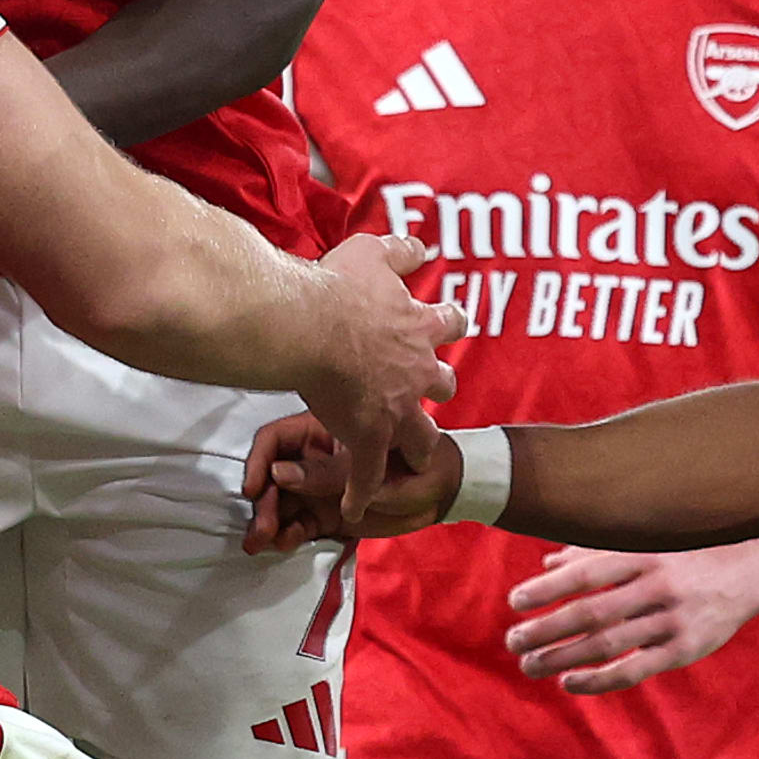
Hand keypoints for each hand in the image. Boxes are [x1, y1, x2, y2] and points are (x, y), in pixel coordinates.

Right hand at [242, 406, 462, 549]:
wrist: (446, 496)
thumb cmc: (419, 466)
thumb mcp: (375, 469)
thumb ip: (329, 473)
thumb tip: (278, 474)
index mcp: (325, 432)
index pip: (279, 441)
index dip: (260, 463)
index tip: (252, 488)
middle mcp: (315, 459)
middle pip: (274, 476)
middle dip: (263, 503)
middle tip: (259, 529)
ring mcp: (320, 489)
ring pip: (282, 503)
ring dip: (269, 522)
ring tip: (261, 543)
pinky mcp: (327, 516)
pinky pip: (299, 524)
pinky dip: (288, 534)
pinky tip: (284, 544)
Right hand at [284, 240, 464, 523]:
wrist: (308, 326)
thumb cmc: (335, 287)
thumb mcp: (371, 253)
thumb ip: (400, 250)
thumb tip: (421, 247)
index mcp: (418, 328)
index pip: (450, 323)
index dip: (446, 324)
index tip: (442, 325)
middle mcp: (417, 372)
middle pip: (443, 387)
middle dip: (436, 390)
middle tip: (423, 395)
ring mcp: (396, 410)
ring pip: (421, 440)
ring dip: (416, 449)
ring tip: (409, 461)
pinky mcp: (368, 437)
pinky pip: (369, 475)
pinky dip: (362, 494)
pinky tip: (354, 511)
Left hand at [503, 543, 758, 692]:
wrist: (749, 573)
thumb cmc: (683, 556)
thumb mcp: (644, 544)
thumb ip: (595, 552)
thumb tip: (547, 560)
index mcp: (643, 555)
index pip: (586, 573)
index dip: (549, 588)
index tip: (516, 602)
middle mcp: (657, 587)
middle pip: (592, 612)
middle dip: (547, 629)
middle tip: (512, 641)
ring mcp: (672, 621)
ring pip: (608, 644)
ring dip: (563, 657)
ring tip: (529, 665)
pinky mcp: (683, 651)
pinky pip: (634, 670)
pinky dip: (599, 680)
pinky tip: (569, 682)